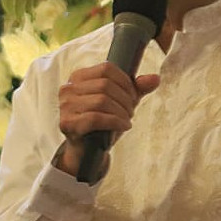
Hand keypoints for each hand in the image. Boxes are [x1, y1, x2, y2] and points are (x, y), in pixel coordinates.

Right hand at [54, 63, 160, 177]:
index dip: (126, 82)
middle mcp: (68, 88)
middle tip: (131, 112)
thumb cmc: (103, 123)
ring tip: (126, 119)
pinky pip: (96, 118)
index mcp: (79, 76)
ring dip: (121, 112)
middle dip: (125, 99)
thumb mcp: (121, 102)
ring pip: (101, 101)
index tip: (133, 97)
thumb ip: (137, 89)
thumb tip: (155, 78)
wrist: (88, 151)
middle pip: (105, 85)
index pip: (107, 68)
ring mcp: (65, 106)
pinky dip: (115, 122)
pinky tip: (123, 126)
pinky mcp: (67, 123)